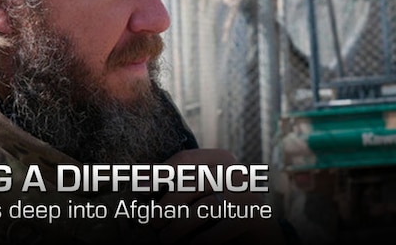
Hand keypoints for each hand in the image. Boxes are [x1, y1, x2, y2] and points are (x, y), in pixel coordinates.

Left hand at [150, 149, 285, 244]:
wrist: (258, 230)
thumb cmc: (219, 208)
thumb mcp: (196, 190)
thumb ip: (172, 181)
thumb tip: (137, 176)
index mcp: (218, 158)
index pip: (184, 160)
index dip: (159, 173)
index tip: (139, 188)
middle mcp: (234, 170)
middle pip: (191, 183)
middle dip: (167, 204)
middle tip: (152, 222)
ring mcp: (247, 191)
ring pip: (205, 207)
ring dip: (180, 225)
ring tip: (165, 239)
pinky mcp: (255, 214)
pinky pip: (223, 227)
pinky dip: (205, 238)